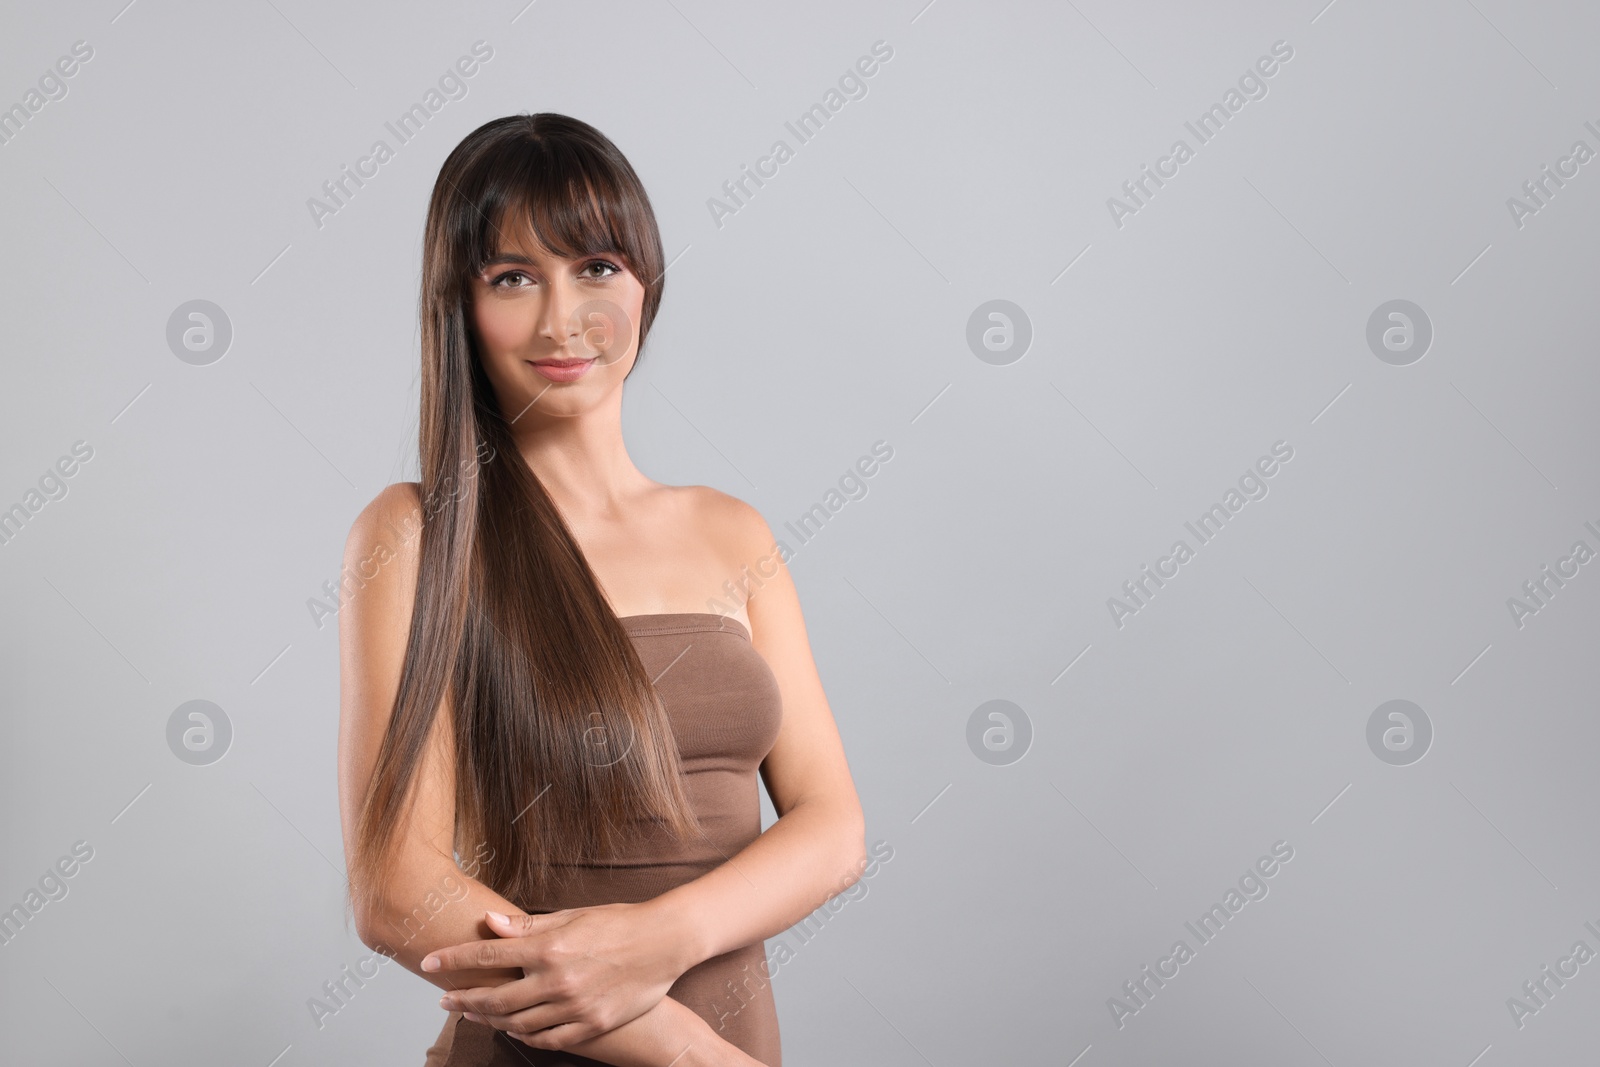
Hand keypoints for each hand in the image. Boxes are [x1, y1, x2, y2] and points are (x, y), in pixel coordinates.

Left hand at [421, 899, 697, 1049]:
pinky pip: (547, 1040)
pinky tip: (513, 1030)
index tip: (430, 964)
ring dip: (489, 1019)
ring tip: (474, 1014)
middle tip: (445, 1000)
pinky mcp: (591, 1026)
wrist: (665, 942)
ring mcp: (574, 1007)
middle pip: (495, 996)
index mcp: (550, 947)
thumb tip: (490, 922)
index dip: (454, 960)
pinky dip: (524, 1037)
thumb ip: (528, 925)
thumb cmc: (619, 922)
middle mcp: (557, 980)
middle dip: (463, 998)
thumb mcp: (573, 916)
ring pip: (517, 1022)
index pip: (488, 954)